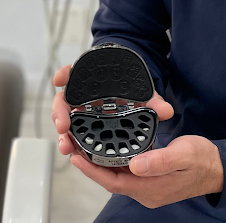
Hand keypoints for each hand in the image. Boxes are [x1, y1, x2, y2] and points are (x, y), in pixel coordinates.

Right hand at [50, 63, 174, 156]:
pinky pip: (74, 134)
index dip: (65, 74)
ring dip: (63, 134)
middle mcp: (82, 95)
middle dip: (59, 113)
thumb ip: (153, 101)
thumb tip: (165, 111)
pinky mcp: (84, 126)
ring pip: (65, 120)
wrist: (134, 99)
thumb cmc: (133, 91)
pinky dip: (72, 143)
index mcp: (93, 81)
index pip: (74, 72)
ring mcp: (81, 111)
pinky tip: (73, 152)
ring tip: (66, 146)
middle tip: (63, 126)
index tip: (59, 80)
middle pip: (63, 100)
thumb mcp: (143, 93)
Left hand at [71, 135, 223, 208]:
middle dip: (91, 166)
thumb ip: (160, 160)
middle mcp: (146, 191)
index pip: (113, 182)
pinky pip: (126, 173)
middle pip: (110, 180)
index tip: (76, 158)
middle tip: (74, 147)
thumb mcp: (184, 154)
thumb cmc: (203, 159)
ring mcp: (148, 187)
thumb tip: (135, 165)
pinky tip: (107, 149)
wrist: (220, 168)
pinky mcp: (151, 180)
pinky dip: (114, 162)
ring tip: (84, 146)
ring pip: (117, 177)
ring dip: (100, 164)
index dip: (92, 171)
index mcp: (151, 188)